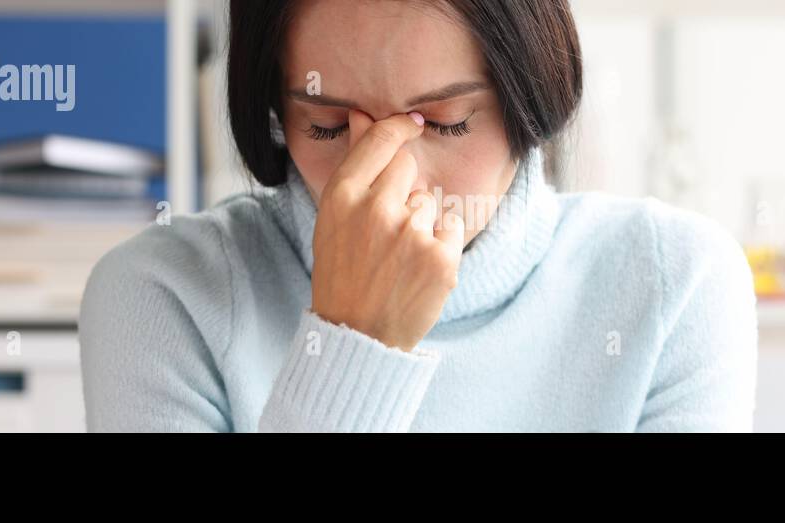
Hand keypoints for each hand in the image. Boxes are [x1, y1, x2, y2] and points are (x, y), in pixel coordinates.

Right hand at [309, 109, 465, 350]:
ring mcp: (411, 233)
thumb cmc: (342, 273)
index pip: (382, 140)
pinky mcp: (441, 256)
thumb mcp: (334, 218)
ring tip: (399, 257)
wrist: (357, 334)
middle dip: (404, 188)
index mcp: (342, 197)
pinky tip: (418, 268)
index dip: (401, 127)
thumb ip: (354, 165)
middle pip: (408, 167)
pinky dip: (441, 245)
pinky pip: (450, 226)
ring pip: (429, 201)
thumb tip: (362, 114)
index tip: (413, 124)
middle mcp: (376, 209)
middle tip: (388, 227)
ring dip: (421, 222)